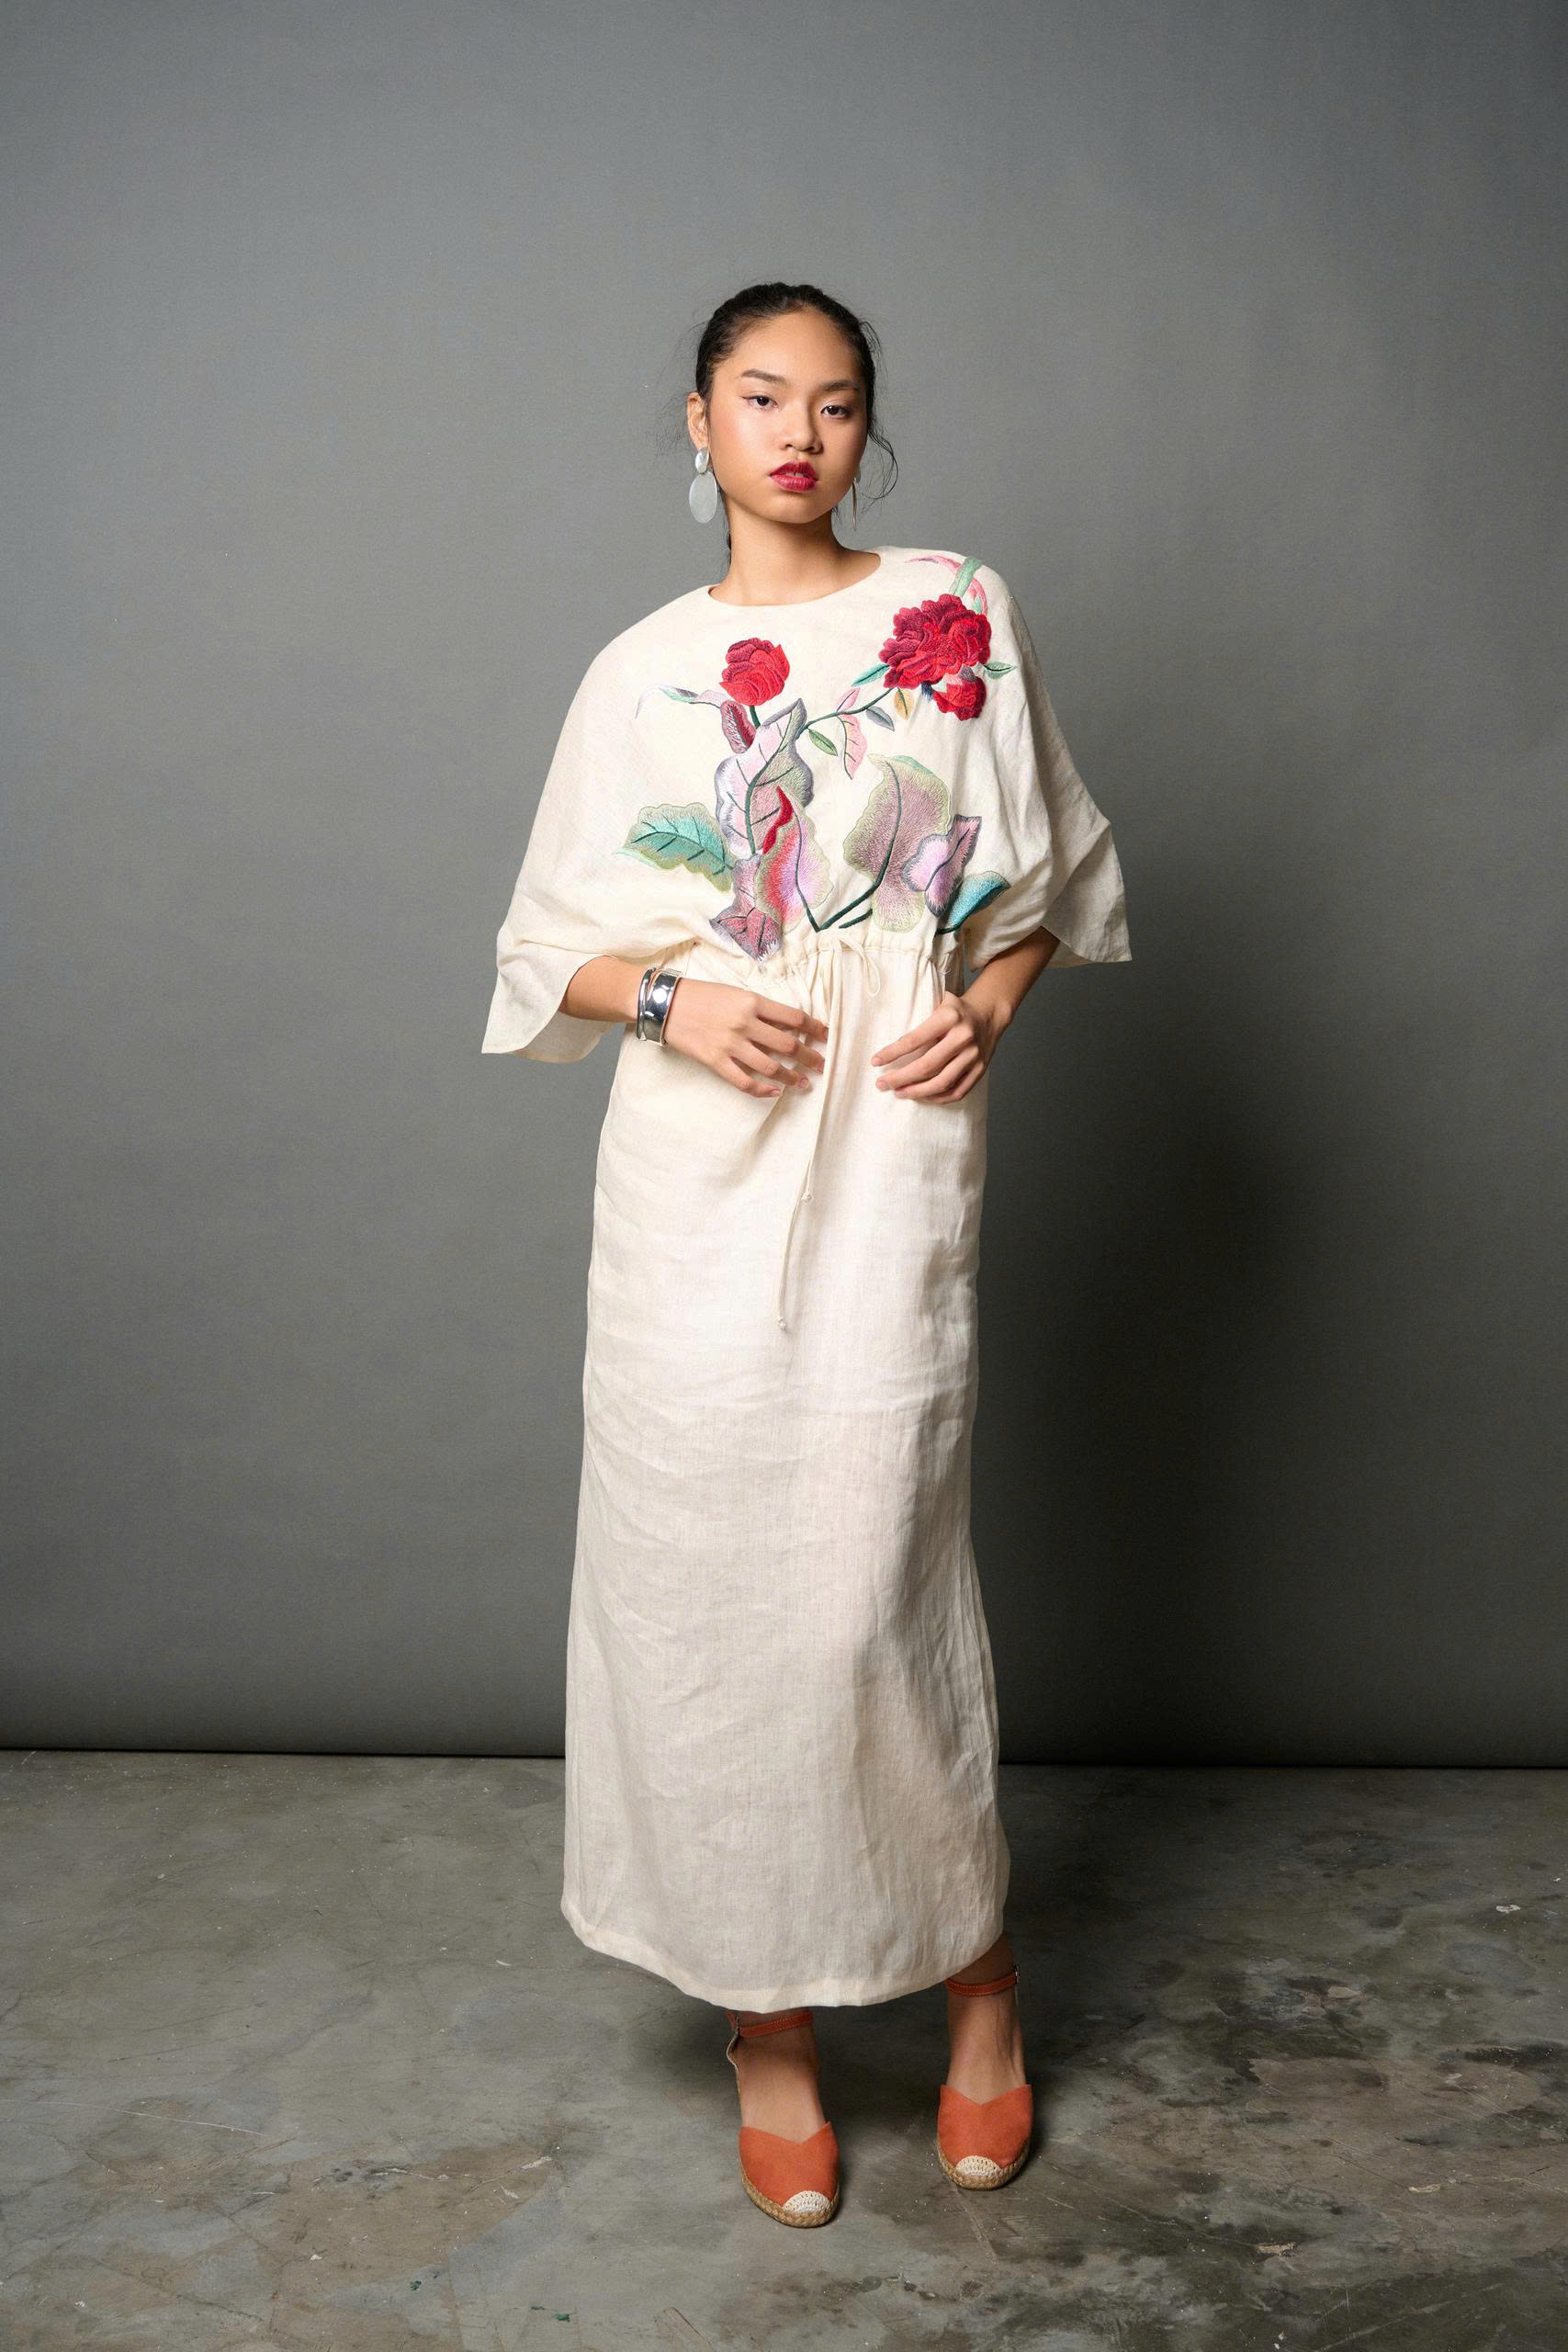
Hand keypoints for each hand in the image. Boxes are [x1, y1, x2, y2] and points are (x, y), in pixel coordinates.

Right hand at [660, 978, 827, 1097]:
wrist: (667, 1003)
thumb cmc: (701, 994)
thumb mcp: (735, 992)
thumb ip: (760, 1008)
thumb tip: (786, 1024)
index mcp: (752, 1002)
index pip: (793, 1017)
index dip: (814, 1027)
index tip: (825, 1035)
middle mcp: (745, 1023)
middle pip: (788, 1044)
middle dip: (809, 1057)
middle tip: (821, 1066)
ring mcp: (730, 1044)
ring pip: (771, 1066)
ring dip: (791, 1077)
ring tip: (803, 1083)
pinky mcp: (716, 1061)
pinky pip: (744, 1081)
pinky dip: (762, 1090)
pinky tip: (774, 1092)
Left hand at [870, 989, 1001, 1102]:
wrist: (989, 1013)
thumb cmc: (955, 1010)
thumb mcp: (937, 1003)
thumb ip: (919, 1018)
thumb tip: (889, 1045)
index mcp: (948, 1018)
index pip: (914, 1040)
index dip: (892, 1053)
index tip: (875, 1062)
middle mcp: (963, 1037)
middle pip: (926, 1066)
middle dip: (900, 1078)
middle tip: (882, 1084)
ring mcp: (974, 1056)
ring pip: (941, 1082)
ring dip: (916, 1092)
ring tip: (898, 1093)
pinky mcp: (980, 1069)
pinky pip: (957, 1091)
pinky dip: (937, 1098)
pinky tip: (922, 1097)